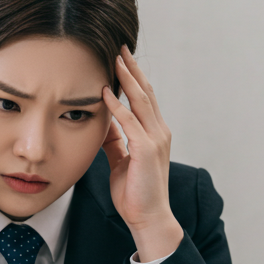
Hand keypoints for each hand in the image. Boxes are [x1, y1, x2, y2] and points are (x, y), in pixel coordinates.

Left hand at [101, 47, 183, 262]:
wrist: (148, 218)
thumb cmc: (136, 193)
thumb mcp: (122, 161)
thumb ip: (115, 142)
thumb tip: (104, 125)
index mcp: (154, 134)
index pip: (145, 98)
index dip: (134, 77)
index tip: (122, 58)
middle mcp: (159, 132)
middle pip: (146, 92)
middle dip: (132, 68)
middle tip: (121, 46)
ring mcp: (155, 140)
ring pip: (141, 101)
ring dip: (127, 78)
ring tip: (115, 58)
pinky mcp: (146, 150)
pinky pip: (130, 122)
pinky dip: (118, 106)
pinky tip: (106, 92)